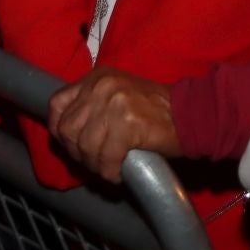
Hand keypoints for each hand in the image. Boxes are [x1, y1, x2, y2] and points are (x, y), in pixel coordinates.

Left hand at [46, 68, 178, 181]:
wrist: (192, 114)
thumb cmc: (156, 111)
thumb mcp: (118, 95)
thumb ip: (92, 105)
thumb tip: (64, 134)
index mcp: (98, 77)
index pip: (57, 104)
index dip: (59, 130)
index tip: (72, 146)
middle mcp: (103, 86)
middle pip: (68, 129)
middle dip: (78, 153)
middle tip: (96, 162)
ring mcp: (115, 103)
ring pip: (85, 147)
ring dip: (96, 165)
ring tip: (110, 168)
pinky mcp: (128, 123)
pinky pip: (106, 158)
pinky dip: (110, 171)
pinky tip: (120, 172)